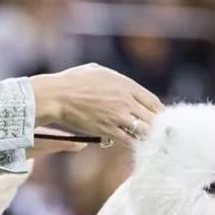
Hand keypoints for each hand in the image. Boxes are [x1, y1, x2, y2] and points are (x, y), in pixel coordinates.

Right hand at [29, 63, 162, 146]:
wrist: (57, 96)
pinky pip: (128, 141)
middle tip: (151, 132)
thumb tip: (120, 86)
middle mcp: (126, 101)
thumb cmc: (72, 81)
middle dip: (153, 126)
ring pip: (144, 131)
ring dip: (143, 136)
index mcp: (126, 85)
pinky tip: (130, 144)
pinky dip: (131, 144)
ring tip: (141, 139)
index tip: (154, 118)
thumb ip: (114, 79)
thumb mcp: (98, 71)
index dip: (156, 112)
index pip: (153, 102)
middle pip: (152, 118)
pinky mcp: (108, 130)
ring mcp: (118, 117)